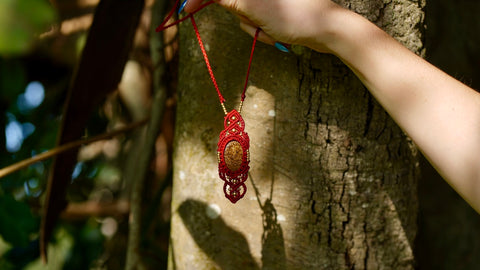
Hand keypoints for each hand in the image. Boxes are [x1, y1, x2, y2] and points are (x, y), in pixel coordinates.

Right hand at [182, 0, 342, 52]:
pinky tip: (277, 35)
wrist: (326, 32)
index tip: (187, 8)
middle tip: (259, 23)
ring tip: (271, 31)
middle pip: (233, 2)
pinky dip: (263, 32)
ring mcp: (269, 0)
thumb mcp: (253, 6)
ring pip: (244, 15)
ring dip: (254, 28)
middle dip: (242, 17)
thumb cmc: (293, 16)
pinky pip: (257, 22)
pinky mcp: (275, 10)